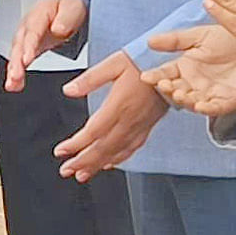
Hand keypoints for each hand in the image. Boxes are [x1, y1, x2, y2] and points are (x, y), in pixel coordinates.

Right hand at [5, 0, 86, 90]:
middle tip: (15, 76)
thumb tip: (58, 29)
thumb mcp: (72, 7)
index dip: (28, 46)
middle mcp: (27, 26)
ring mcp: (25, 37)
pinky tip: (14, 85)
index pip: (32, 32)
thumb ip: (65, 19)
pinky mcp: (27, 47)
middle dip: (15, 62)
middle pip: (19, 45)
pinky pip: (19, 59)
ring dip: (13, 69)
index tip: (26, 60)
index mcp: (38, 15)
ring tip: (12, 84)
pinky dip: (15, 72)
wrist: (62, 3)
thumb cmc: (67, 5)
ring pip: (16, 54)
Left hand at [55, 53, 164, 179]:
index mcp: (119, 105)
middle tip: (66, 171)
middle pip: (103, 148)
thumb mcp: (113, 63)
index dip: (75, 145)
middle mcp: (130, 119)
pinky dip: (119, 159)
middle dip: (83, 162)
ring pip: (117, 152)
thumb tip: (68, 90)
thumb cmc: (145, 61)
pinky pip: (132, 147)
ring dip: (98, 165)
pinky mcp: (148, 126)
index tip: (61, 152)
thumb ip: (90, 79)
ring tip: (82, 174)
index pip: (93, 132)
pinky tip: (110, 163)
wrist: (174, 65)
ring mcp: (140, 125)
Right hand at [143, 25, 235, 116]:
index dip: (155, 76)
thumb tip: (150, 41)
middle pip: (176, 90)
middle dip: (169, 90)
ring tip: (179, 94)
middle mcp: (195, 83)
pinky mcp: (228, 101)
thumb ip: (175, 40)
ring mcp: (210, 93)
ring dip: (184, 100)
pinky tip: (200, 105)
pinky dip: (207, 109)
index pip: (166, 74)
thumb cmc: (229, 39)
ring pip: (192, 102)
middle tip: (165, 86)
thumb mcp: (199, 35)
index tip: (146, 77)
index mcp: (185, 67)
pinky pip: (215, 108)